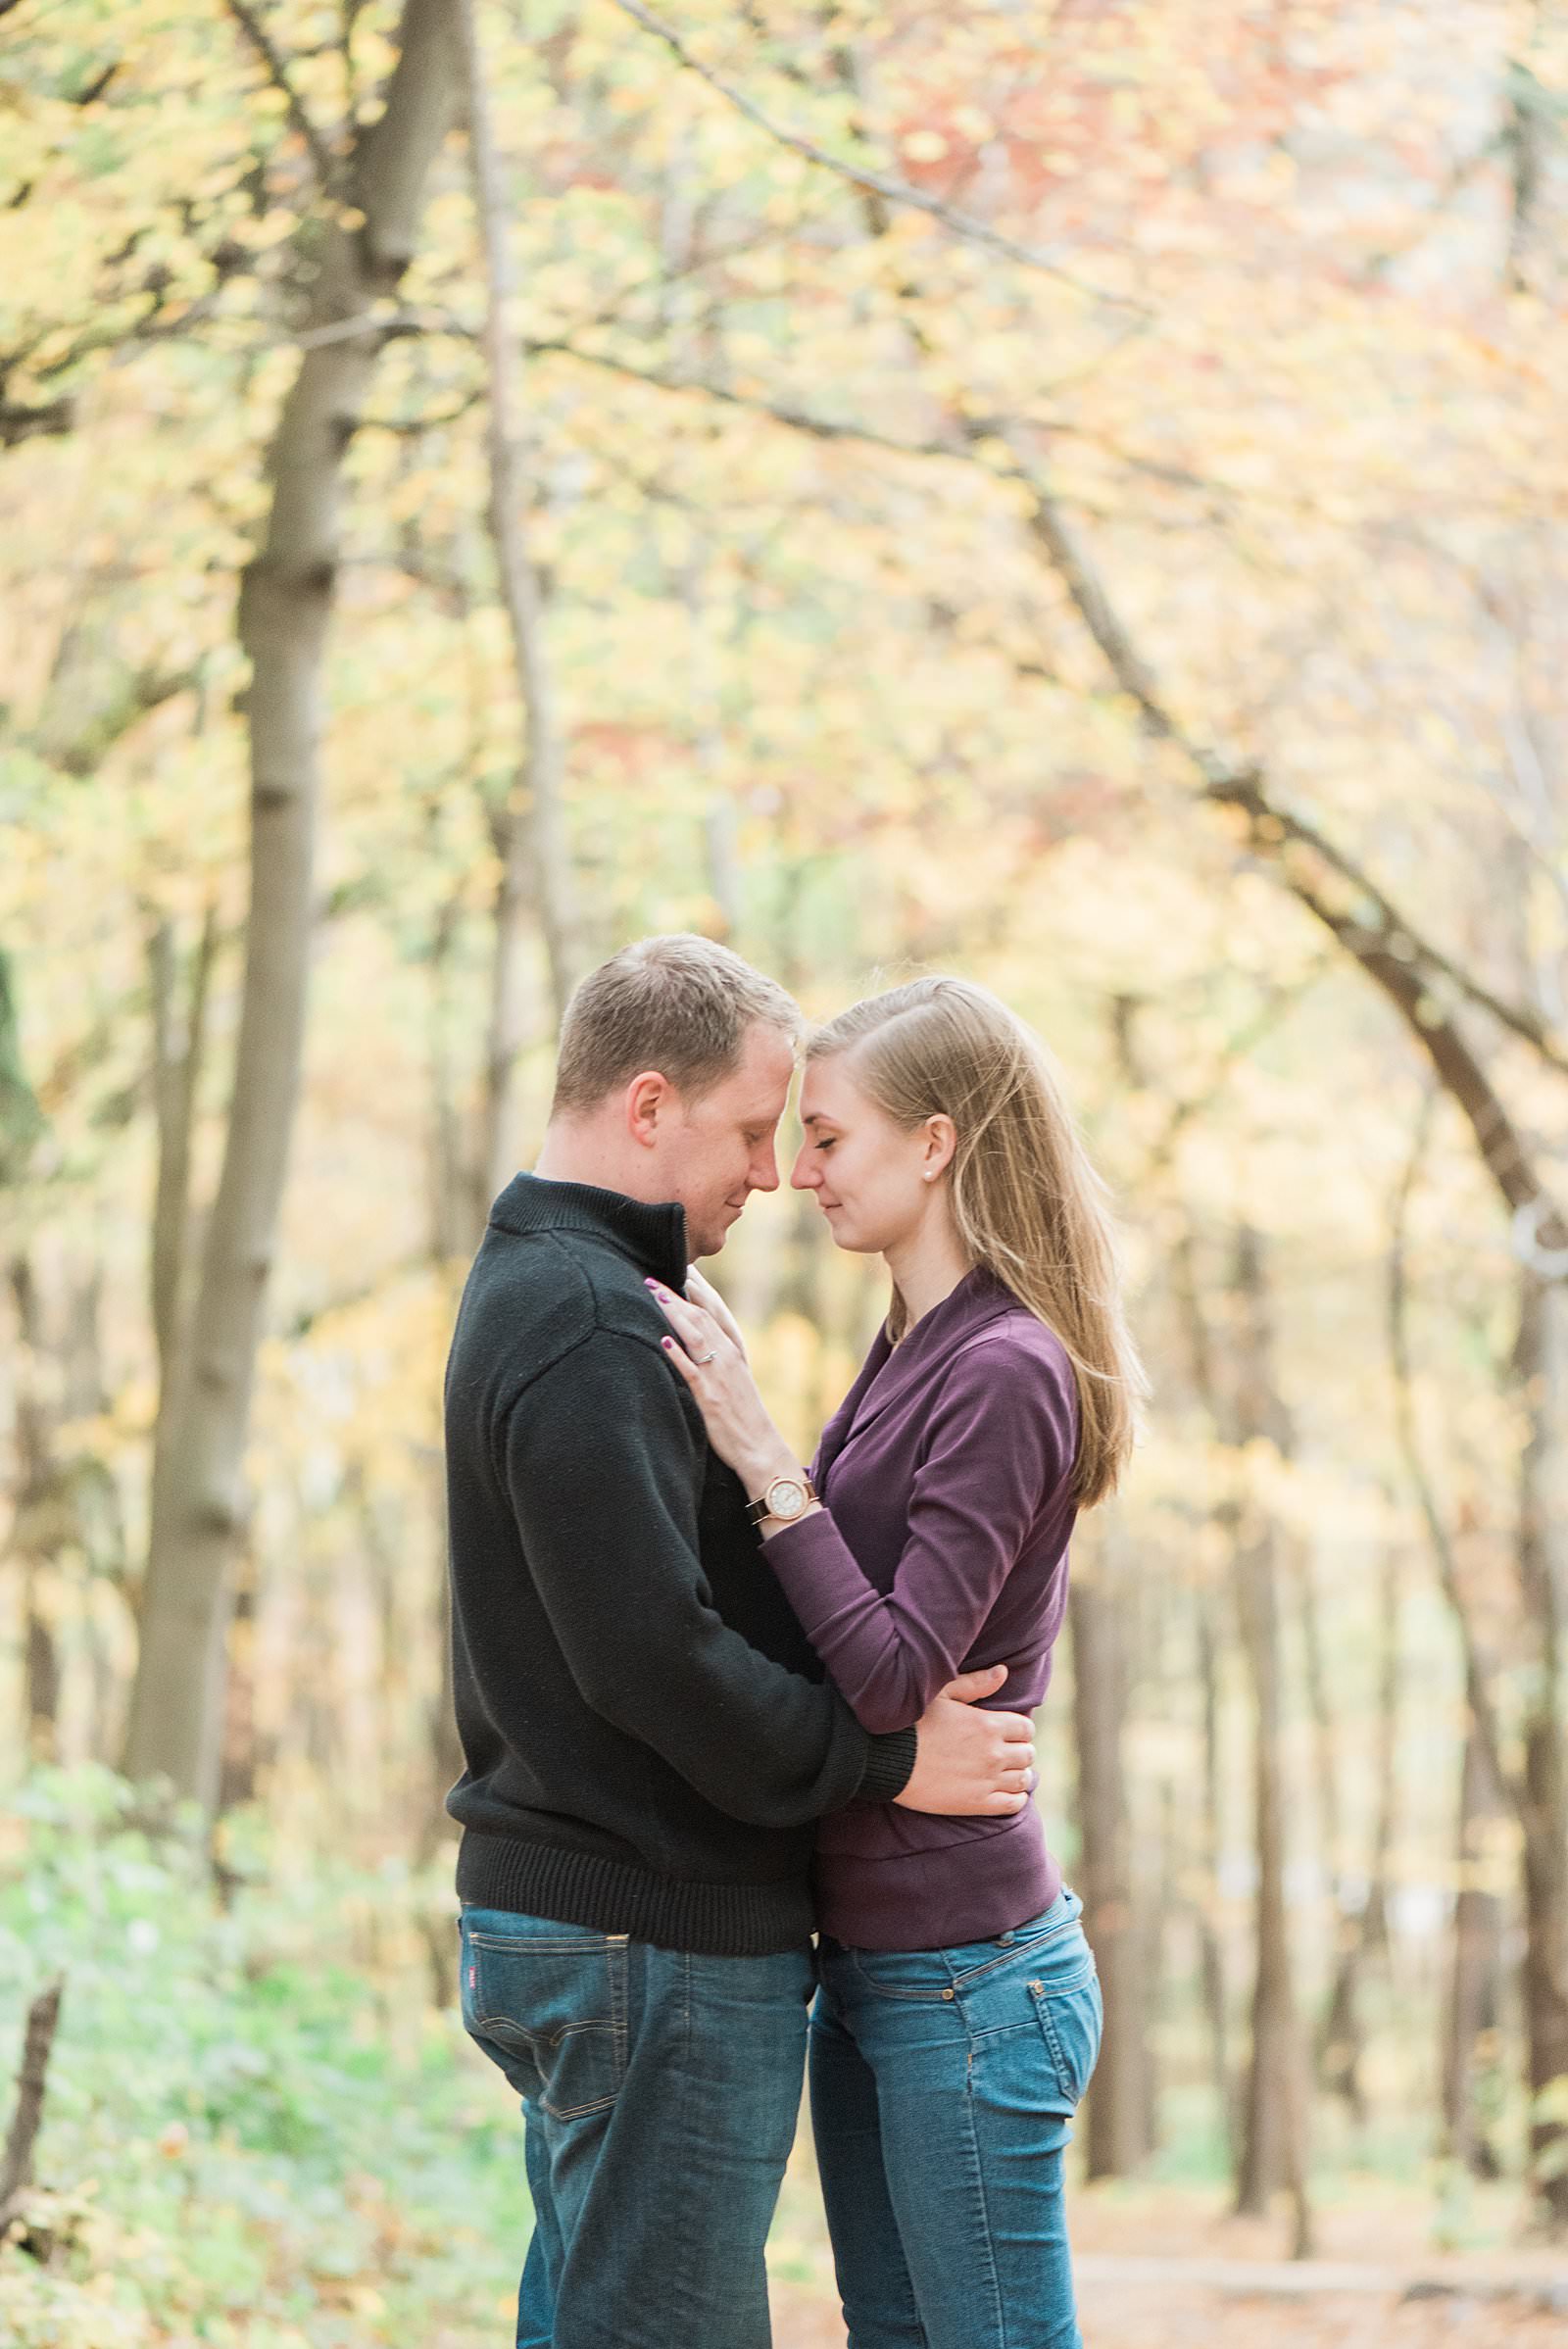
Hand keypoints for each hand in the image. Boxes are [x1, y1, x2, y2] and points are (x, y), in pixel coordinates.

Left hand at [647, 1279, 797, 1493]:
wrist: (761, 1448)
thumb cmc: (743, 1413)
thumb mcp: (734, 1377)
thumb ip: (717, 1353)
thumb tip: (695, 1333)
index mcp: (735, 1350)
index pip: (715, 1309)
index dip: (697, 1287)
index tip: (679, 1266)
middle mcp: (729, 1357)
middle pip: (702, 1315)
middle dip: (678, 1292)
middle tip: (654, 1274)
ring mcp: (719, 1376)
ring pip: (696, 1335)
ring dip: (674, 1311)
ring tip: (654, 1293)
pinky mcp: (710, 1398)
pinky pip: (692, 1372)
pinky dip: (677, 1354)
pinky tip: (663, 1340)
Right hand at [893, 1665, 1034, 1816]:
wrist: (889, 1760)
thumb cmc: (912, 1723)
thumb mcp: (942, 1694)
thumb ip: (975, 1683)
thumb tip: (1003, 1672)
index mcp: (988, 1724)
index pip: (1026, 1728)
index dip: (1019, 1730)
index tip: (1007, 1733)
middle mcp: (994, 1753)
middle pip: (1028, 1754)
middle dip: (1020, 1752)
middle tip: (1006, 1753)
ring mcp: (987, 1780)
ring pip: (1024, 1780)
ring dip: (1019, 1775)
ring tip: (1007, 1773)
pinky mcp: (977, 1803)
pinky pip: (1013, 1804)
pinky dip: (1016, 1799)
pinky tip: (1007, 1793)